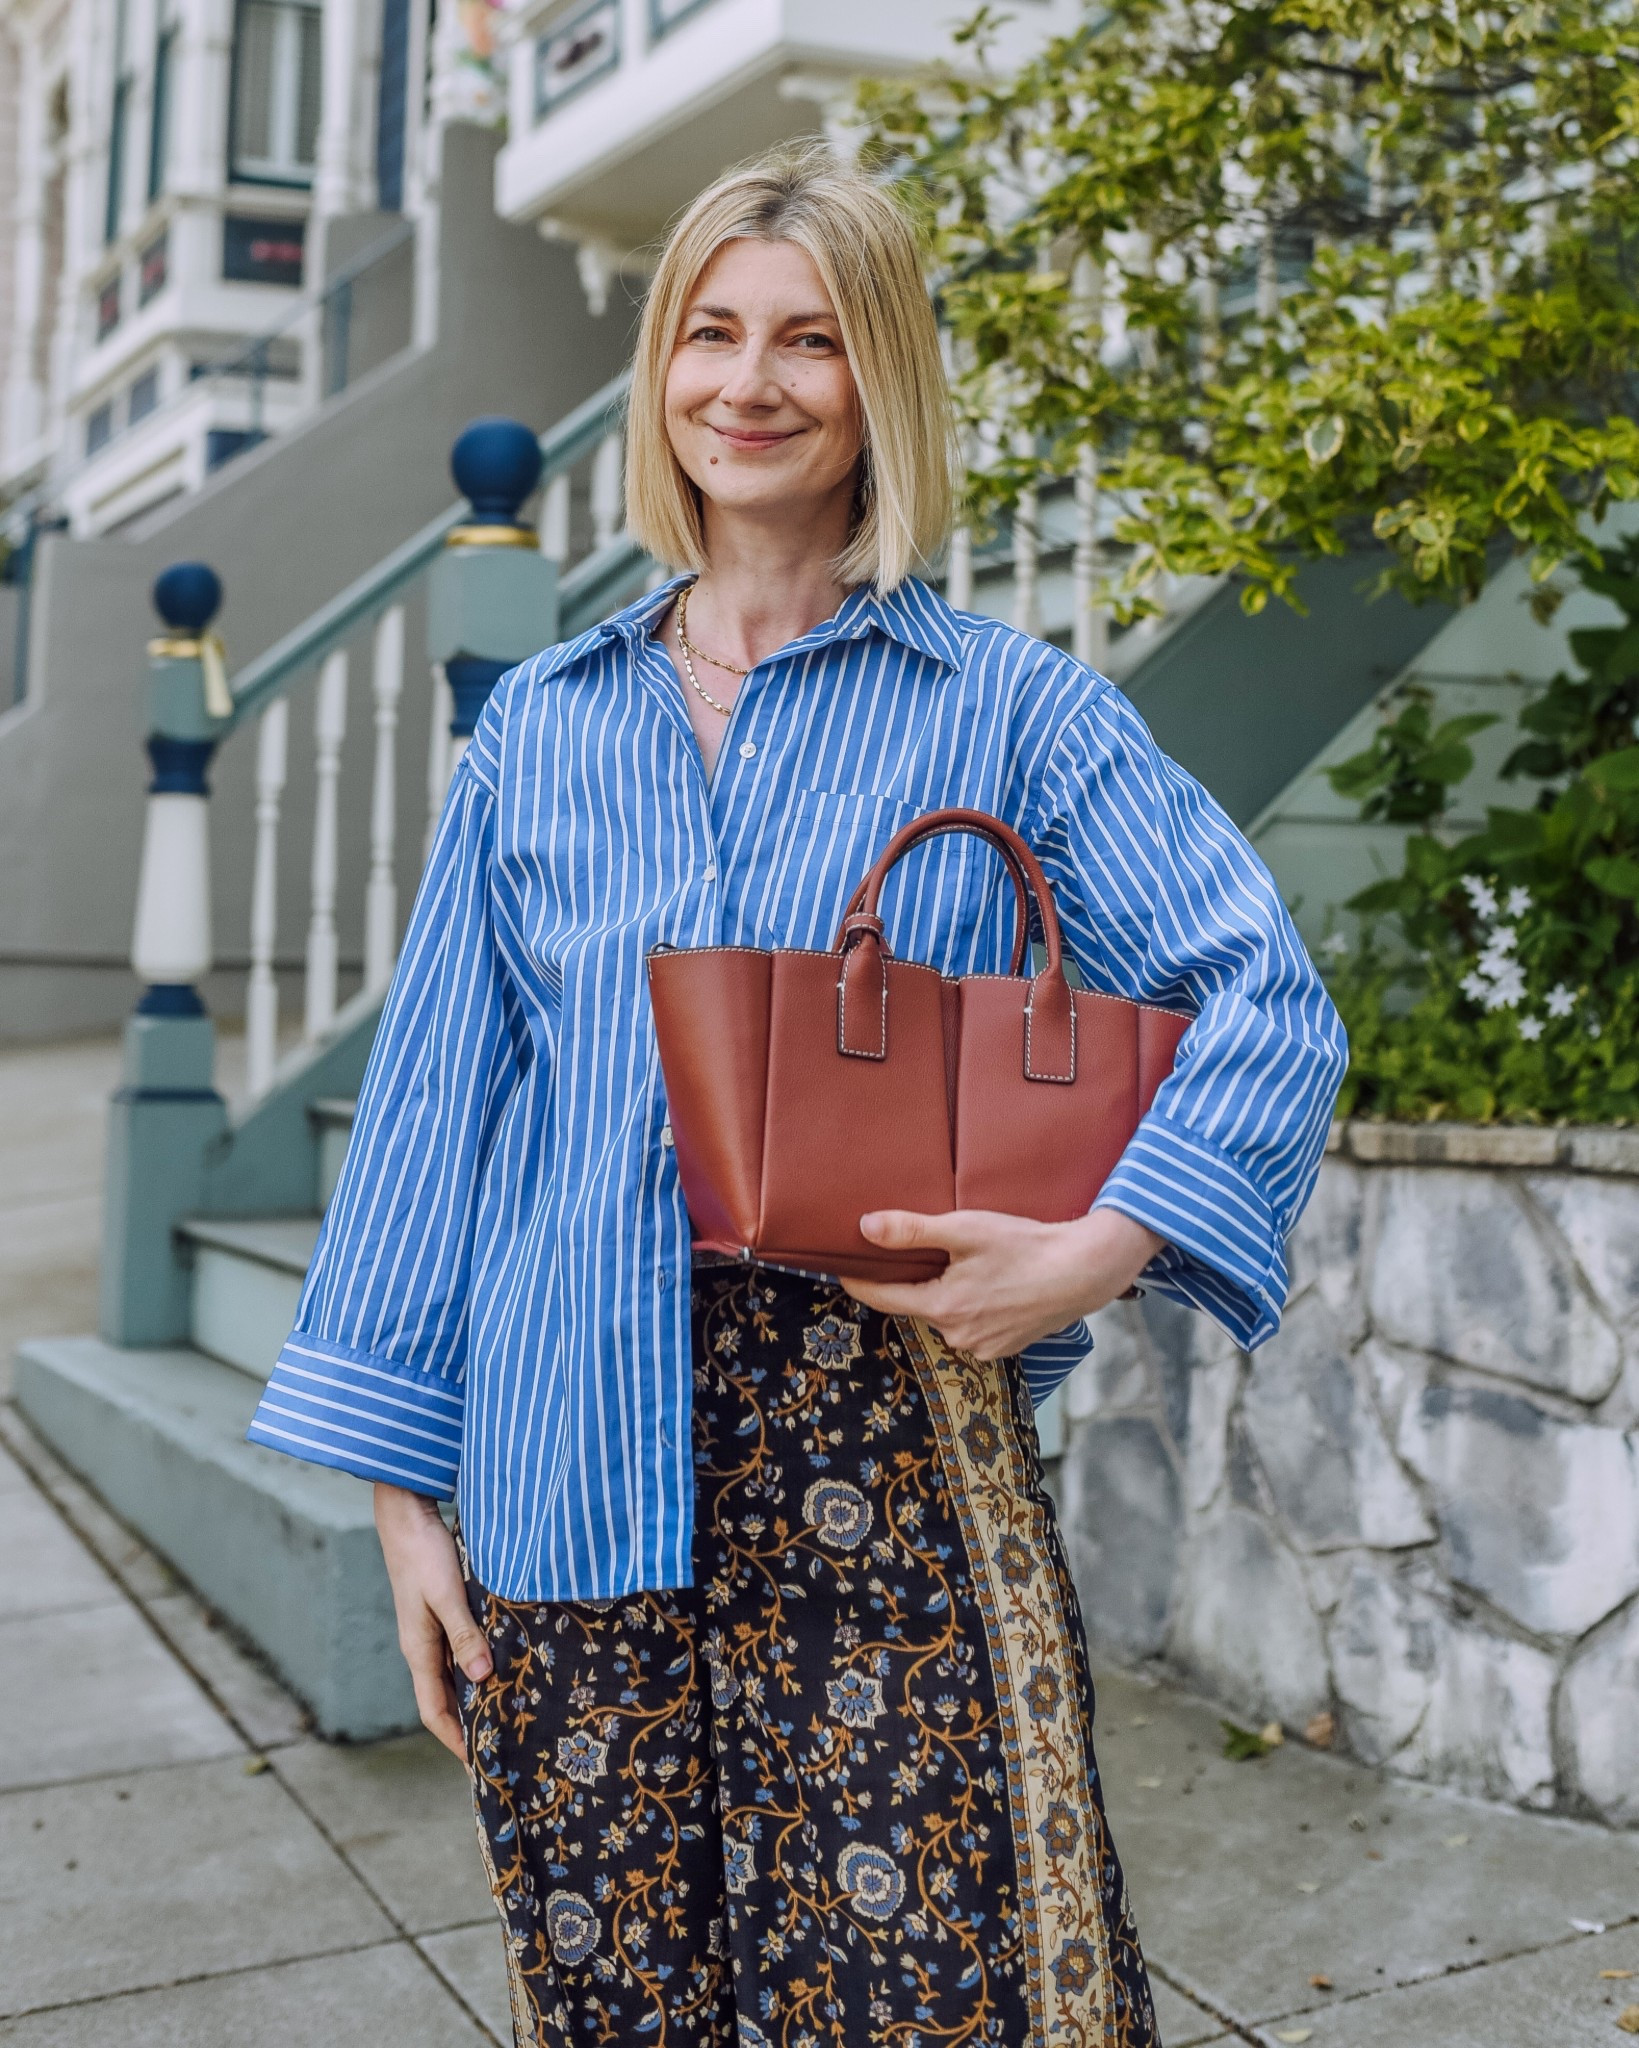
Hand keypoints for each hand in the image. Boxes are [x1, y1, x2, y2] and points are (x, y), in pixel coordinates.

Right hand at [373, 1483, 492, 1760]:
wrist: (407, 1515)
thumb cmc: (424, 1554)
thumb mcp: (447, 1596)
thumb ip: (464, 1635)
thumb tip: (481, 1680)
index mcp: (418, 1651)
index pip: (434, 1711)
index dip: (454, 1741)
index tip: (477, 1767)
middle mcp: (423, 1647)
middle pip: (444, 1699)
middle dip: (467, 1726)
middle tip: (499, 1748)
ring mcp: (431, 1631)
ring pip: (454, 1676)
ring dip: (476, 1696)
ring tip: (507, 1714)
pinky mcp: (442, 1613)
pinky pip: (461, 1651)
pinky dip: (478, 1666)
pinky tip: (501, 1666)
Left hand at [839, 1207, 1165, 1359]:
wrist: (1085, 1270)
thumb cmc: (1026, 1246)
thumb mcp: (965, 1230)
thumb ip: (912, 1231)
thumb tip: (865, 1228)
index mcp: (942, 1308)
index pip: (883, 1298)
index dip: (860, 1282)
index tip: (842, 1270)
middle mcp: (958, 1337)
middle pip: (918, 1306)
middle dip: (914, 1283)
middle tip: (919, 1254)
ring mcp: (983, 1348)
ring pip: (948, 1317)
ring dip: (947, 1295)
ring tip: (964, 1267)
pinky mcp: (1006, 1348)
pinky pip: (974, 1327)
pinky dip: (973, 1308)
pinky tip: (990, 1285)